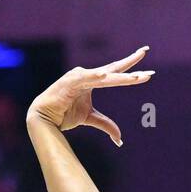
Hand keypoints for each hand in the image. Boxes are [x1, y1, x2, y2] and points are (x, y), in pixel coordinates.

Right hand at [27, 46, 153, 146]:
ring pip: (104, 76)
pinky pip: (83, 79)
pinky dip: (93, 76)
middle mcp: (88, 75)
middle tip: (145, 52)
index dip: (131, 67)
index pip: (116, 71)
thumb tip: (120, 139)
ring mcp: (78, 77)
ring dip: (120, 77)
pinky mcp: (69, 83)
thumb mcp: (90, 118)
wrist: (45, 118)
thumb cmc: (65, 114)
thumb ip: (106, 124)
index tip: (146, 59)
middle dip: (131, 64)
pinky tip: (103, 75)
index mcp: (94, 80)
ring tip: (136, 78)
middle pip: (113, 70)